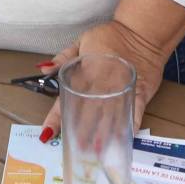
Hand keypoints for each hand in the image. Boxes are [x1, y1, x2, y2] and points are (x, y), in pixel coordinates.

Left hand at [37, 17, 169, 138]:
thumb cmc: (111, 35)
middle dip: (81, 133)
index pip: (65, 99)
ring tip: (96, 152)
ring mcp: (121, 90)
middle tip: (76, 150)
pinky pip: (135, 113)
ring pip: (109, 117)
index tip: (47, 134)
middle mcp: (101, 85)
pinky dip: (130, 127)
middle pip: (87, 113)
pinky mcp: (140, 93)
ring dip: (102, 135)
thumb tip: (42, 70)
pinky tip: (125, 140)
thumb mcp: (81, 41)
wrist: (142, 31)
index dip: (55, 118)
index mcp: (84, 74)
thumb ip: (63, 57)